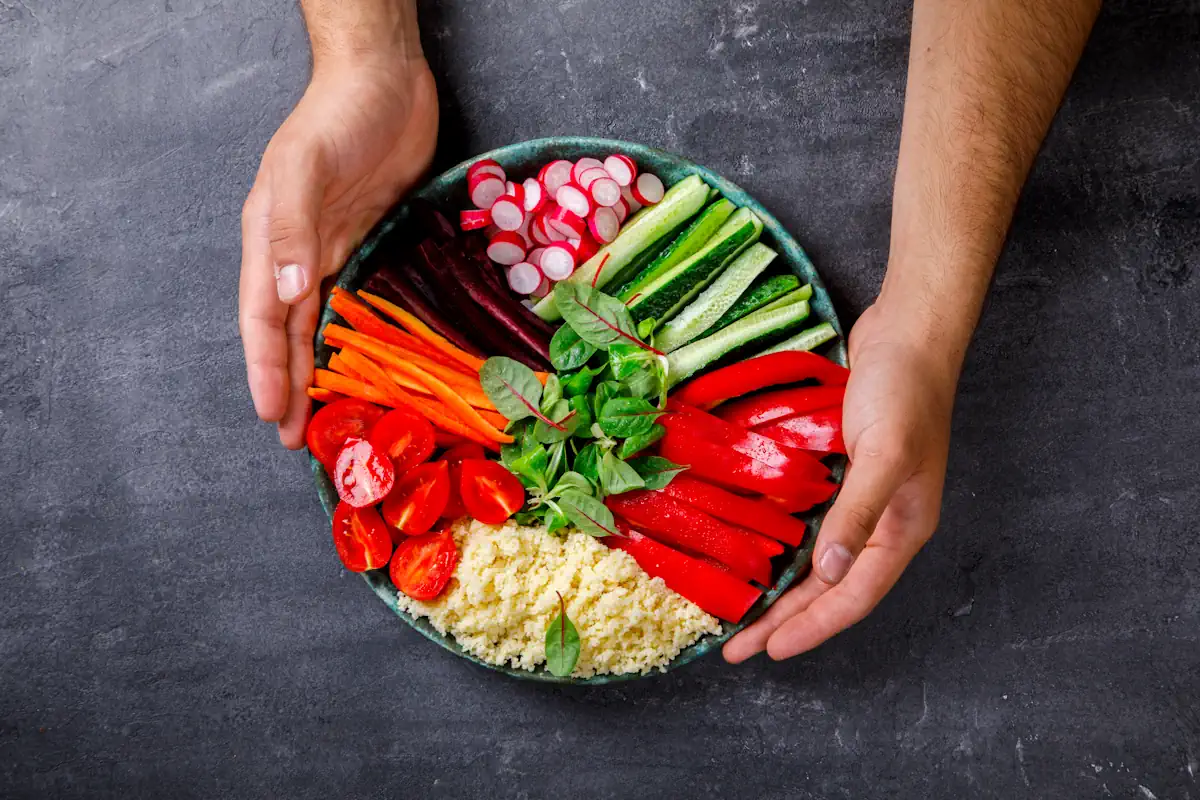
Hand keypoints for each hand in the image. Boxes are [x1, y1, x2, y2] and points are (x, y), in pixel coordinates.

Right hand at [238, 55, 437, 447]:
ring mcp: (333, 247)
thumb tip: (285, 291)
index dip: (265, 368)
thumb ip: (290, 226)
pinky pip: (357, 301)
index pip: (262, 317)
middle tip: (296, 439)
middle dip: (288, 384)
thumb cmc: (339, 114)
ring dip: (319, 369)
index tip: (270, 414)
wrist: (386, 79)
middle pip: (288, 331)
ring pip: (320, 324)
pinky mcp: (370, 242)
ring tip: (324, 415)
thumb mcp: (306, 165)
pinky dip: (355, 336)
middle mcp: (296, 250)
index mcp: (269, 237)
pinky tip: (361, 363)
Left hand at [724, 301, 958, 661]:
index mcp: (904, 528)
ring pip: (820, 563)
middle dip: (788, 621)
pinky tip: (763, 556)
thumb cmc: (904, 391)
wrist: (910, 333)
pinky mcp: (848, 474)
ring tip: (747, 616)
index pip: (853, 596)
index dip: (812, 627)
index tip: (769, 650)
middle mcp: (886, 523)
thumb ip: (858, 513)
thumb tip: (828, 573)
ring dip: (786, 591)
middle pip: (832, 589)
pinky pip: (813, 527)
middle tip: (739, 648)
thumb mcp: (884, 452)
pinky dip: (788, 548)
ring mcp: (868, 499)